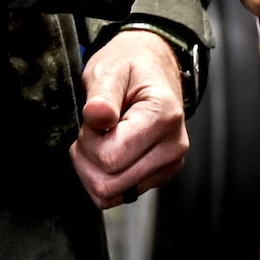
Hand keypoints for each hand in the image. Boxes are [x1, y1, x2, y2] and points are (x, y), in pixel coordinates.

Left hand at [70, 30, 188, 209]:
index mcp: (163, 116)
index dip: (88, 141)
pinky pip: (119, 195)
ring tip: (98, 139)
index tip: (92, 118)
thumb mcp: (110, 69)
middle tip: (91, 130)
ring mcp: (170, 164)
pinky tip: (107, 151)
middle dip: (86, 159)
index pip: (111, 157)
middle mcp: (173, 146)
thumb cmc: (131, 65)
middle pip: (109, 184)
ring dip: (92, 171)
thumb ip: (102, 95)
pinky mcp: (160, 174)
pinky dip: (103, 177)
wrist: (155, 65)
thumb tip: (96, 116)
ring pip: (111, 195)